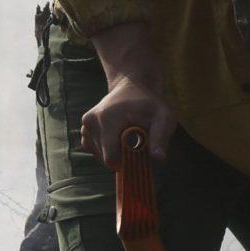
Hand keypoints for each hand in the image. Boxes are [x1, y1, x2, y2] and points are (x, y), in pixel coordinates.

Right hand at [79, 19, 175, 166]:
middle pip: (105, 157)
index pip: (110, 156)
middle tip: (138, 143)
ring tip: (129, 136)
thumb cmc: (151, 104)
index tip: (140, 156)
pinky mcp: (85, 128)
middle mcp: (91, 121)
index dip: (127, 163)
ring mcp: (85, 125)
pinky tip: (120, 137)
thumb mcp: (164, 117)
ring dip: (116, 152)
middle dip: (123, 156)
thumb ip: (161, 136)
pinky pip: (95, 149)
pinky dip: (108, 149)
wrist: (133, 87)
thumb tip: (158, 158)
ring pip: (100, 155)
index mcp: (108, 119)